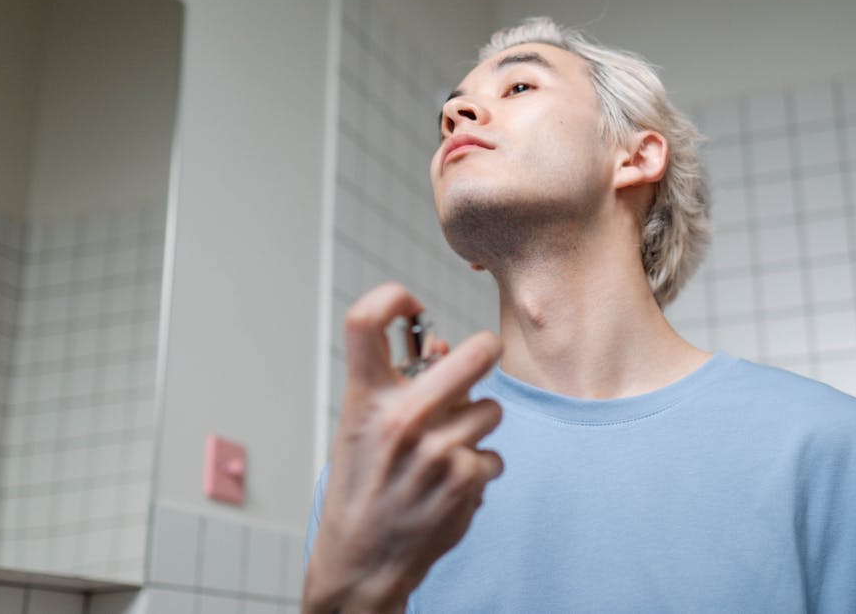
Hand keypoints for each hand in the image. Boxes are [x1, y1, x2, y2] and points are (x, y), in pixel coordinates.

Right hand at [303, 283, 503, 613]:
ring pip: (490, 411)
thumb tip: (446, 344)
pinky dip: (479, 469)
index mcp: (365, 399)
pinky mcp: (465, 479)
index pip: (366, 321)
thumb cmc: (363, 487)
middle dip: (485, 351)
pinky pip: (493, 455)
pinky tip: (450, 485)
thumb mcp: (365, 428)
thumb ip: (401, 384)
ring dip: (478, 427)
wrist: (362, 559)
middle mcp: (401, 418)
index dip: (391, 297)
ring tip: (447, 450)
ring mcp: (436, 449)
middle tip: (485, 353)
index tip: (409, 304)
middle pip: (472, 354)